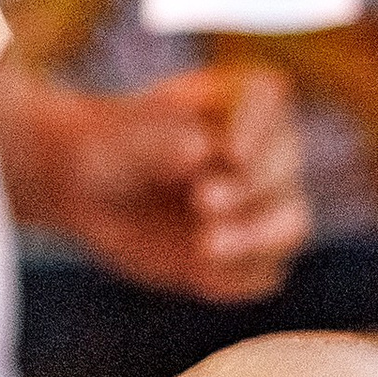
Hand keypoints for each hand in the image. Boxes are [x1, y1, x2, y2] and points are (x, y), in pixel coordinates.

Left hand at [0, 63, 308, 300]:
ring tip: (206, 247)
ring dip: (257, 240)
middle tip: (201, 200)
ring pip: (290, 226)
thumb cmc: (106, 147)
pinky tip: (198, 273)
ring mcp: (257, 206)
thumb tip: (201, 152)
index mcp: (236, 102)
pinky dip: (237, 278)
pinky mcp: (246, 255)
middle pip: (286, 167)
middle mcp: (259, 152)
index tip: (232, 153)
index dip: (261, 127)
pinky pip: (262, 275)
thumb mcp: (120, 137)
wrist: (86, 190)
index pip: (269, 98)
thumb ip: (159, 141)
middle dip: (251, 188)